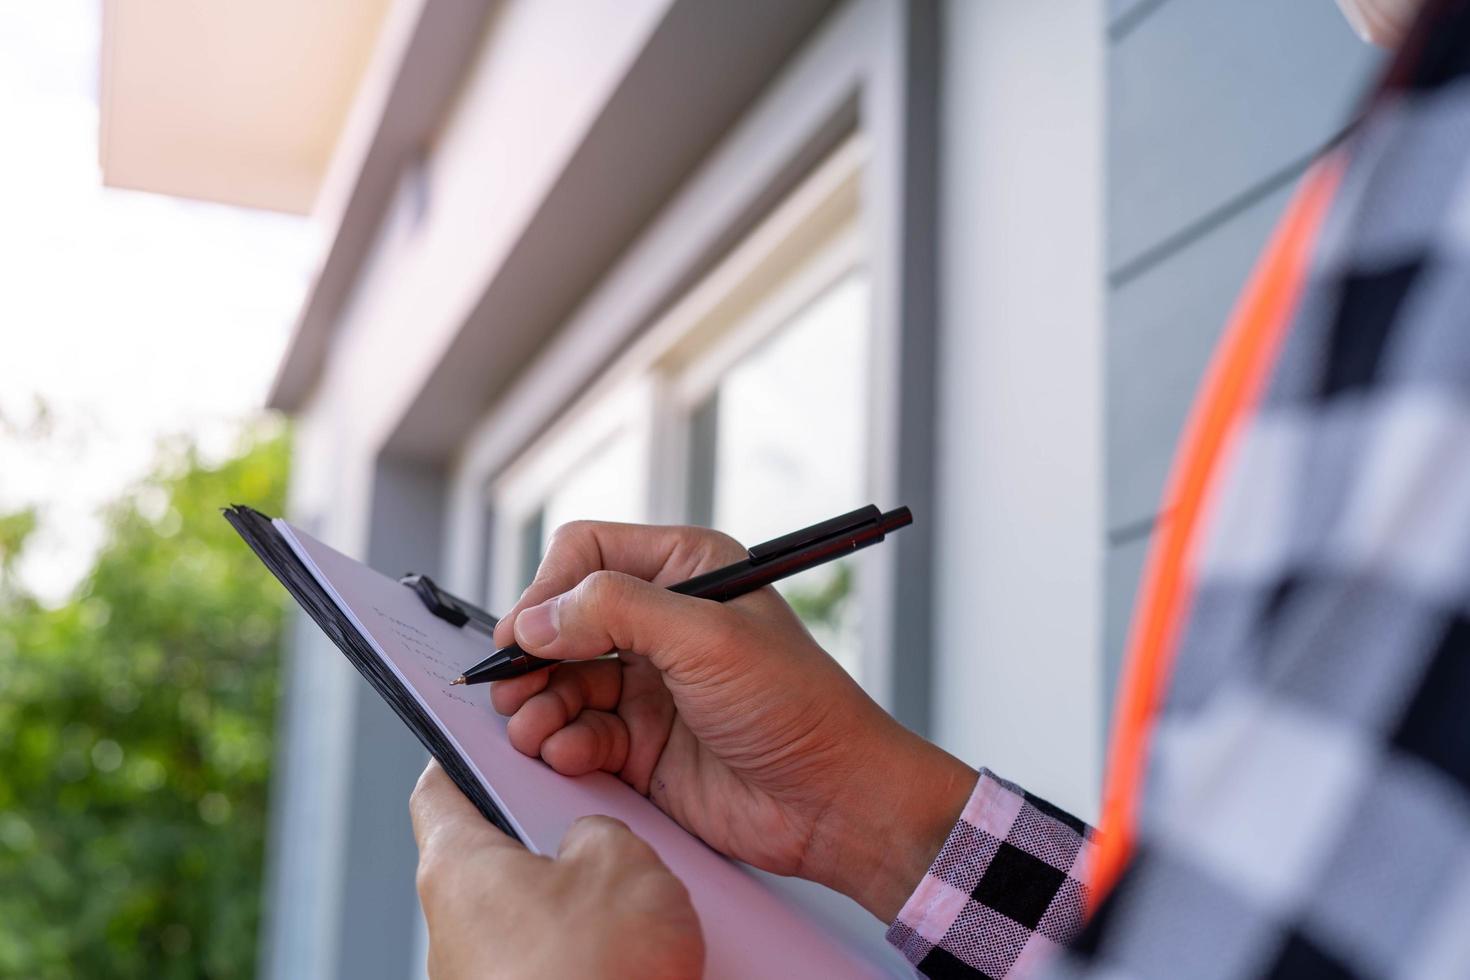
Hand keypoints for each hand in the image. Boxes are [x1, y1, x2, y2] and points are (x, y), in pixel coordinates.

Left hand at [410, 760, 703, 979]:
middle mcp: (452, 926)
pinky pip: (553, 962)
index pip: (438, 789)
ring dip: (581, 903)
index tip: (490, 739)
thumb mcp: (621, 860)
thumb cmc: (592, 973)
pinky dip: (590, 952)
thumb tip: (592, 844)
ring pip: (531, 914)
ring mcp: (479, 978)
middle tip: (602, 823)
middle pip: (495, 855)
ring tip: (639, 901)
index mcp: (457, 866)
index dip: (467, 755)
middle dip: (553, 838)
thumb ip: (600, 830)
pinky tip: (637, 956)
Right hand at [489, 521, 975, 920]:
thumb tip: (536, 619)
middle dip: (532, 654)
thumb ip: (616, 612)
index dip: (548, 590)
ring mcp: (649, 685)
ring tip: (534, 729)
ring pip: (560, 681)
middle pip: (561, 621)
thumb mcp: (707, 638)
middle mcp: (662, 622)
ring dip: (537, 705)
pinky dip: (561, 743)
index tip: (525, 633)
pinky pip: (577, 733)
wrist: (834, 802)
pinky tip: (568, 755)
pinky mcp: (640, 744)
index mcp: (686, 570)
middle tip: (510, 686)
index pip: (588, 554)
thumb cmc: (796, 705)